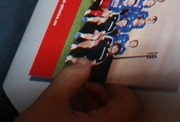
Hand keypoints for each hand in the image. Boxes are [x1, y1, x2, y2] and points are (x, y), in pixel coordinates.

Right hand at [18, 60, 138, 121]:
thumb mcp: (51, 102)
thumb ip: (71, 78)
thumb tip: (84, 63)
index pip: (128, 104)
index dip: (114, 86)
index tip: (95, 77)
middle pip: (120, 114)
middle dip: (101, 96)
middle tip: (81, 85)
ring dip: (95, 108)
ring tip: (72, 96)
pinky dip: (89, 121)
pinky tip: (69, 113)